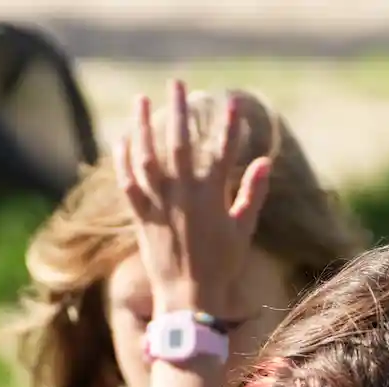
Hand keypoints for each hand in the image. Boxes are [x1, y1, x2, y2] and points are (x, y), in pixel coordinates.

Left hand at [113, 80, 269, 315]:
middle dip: (179, 111)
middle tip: (177, 84)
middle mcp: (184, 196)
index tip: (232, 102)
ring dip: (142, 126)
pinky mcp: (142, 217)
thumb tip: (267, 161)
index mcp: (212, 198)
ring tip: (140, 100)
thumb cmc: (221, 266)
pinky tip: (122, 139)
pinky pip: (128, 183)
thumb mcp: (243, 229)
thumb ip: (253, 193)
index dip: (229, 125)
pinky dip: (123, 160)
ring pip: (147, 157)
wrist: (189, 299)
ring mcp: (160, 205)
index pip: (223, 151)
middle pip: (180, 144)